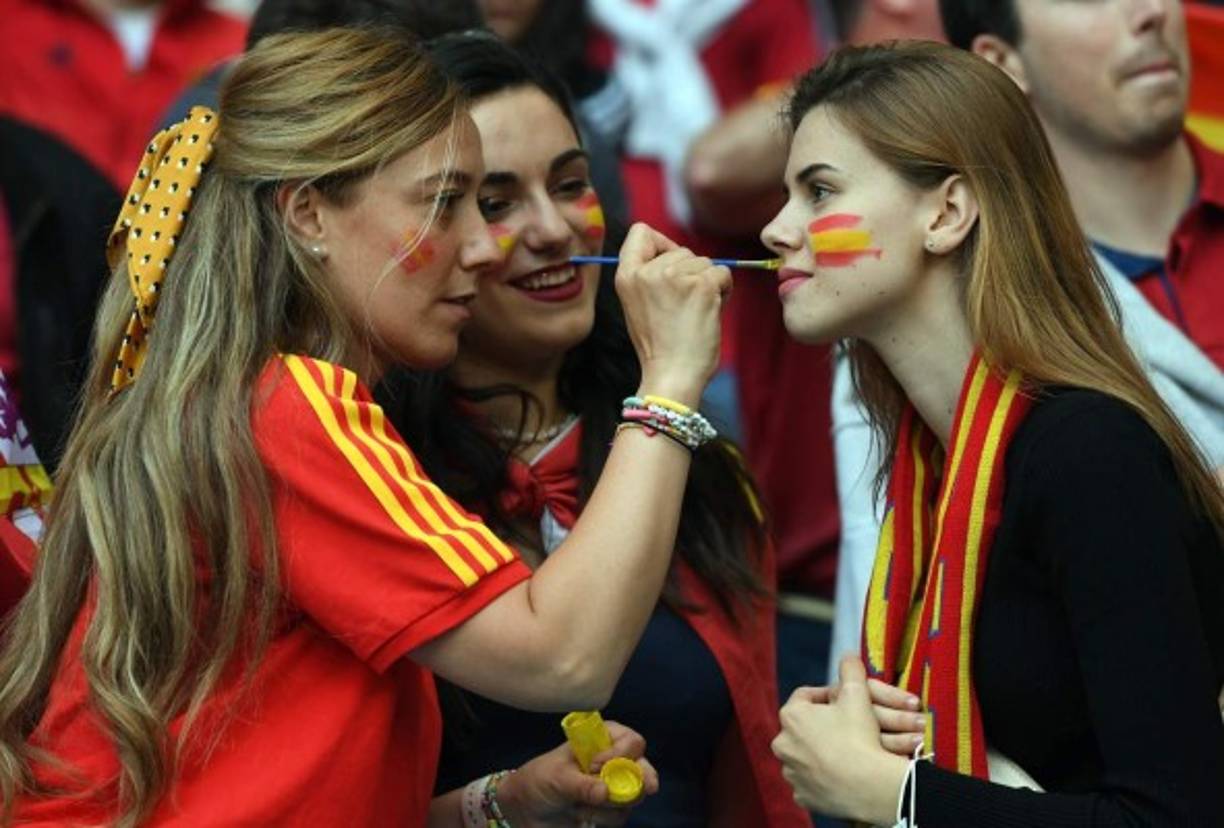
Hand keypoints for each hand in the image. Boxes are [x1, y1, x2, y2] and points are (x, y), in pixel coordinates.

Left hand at [498, 721, 659, 826]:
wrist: (526, 809)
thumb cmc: (539, 780)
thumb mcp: (557, 778)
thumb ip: (581, 785)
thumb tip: (606, 792)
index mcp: (601, 740)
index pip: (630, 741)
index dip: (621, 753)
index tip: (596, 766)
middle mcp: (613, 760)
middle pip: (643, 767)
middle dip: (639, 780)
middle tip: (646, 789)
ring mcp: (613, 786)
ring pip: (633, 796)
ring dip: (607, 806)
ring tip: (578, 805)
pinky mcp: (610, 810)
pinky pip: (621, 816)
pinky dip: (602, 819)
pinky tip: (580, 814)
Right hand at [614, 222, 730, 408]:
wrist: (672, 375)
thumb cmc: (660, 346)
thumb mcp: (638, 305)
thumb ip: (650, 276)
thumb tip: (678, 255)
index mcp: (626, 276)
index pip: (640, 231)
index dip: (661, 244)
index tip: (669, 268)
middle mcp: (648, 271)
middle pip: (681, 249)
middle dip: (690, 272)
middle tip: (684, 306)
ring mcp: (674, 277)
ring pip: (704, 261)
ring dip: (708, 283)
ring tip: (695, 312)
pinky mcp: (702, 285)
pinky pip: (723, 273)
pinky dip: (724, 290)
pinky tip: (710, 312)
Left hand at [772, 655, 908, 824]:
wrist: (869, 785)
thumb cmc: (860, 736)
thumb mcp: (857, 694)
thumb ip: (850, 669)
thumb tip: (848, 655)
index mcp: (791, 716)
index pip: (805, 697)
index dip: (825, 695)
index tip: (842, 700)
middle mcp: (782, 744)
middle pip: (802, 728)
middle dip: (821, 726)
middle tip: (844, 727)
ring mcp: (791, 772)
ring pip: (804, 756)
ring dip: (820, 752)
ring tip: (844, 751)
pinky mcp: (802, 796)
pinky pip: (810, 782)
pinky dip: (822, 777)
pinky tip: (840, 774)